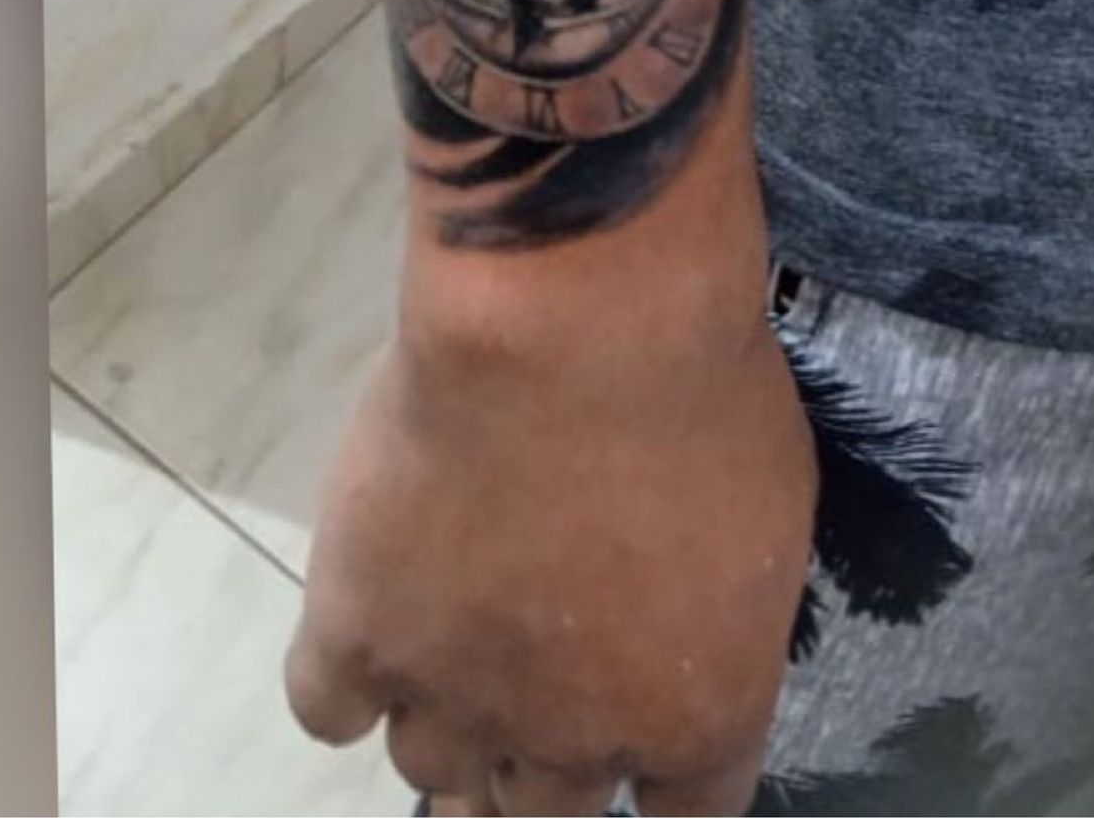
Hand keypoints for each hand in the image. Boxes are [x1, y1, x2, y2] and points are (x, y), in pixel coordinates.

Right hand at [286, 263, 813, 815]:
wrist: (574, 325)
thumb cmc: (701, 393)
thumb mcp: (768, 511)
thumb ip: (720, 605)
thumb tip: (689, 615)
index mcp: (697, 718)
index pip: (684, 815)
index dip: (655, 775)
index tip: (639, 728)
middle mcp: (574, 742)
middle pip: (547, 815)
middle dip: (542, 764)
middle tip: (534, 694)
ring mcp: (458, 697)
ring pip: (434, 774)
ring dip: (448, 725)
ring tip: (450, 653)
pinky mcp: (357, 635)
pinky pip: (325, 711)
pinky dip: (344, 682)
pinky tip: (367, 633)